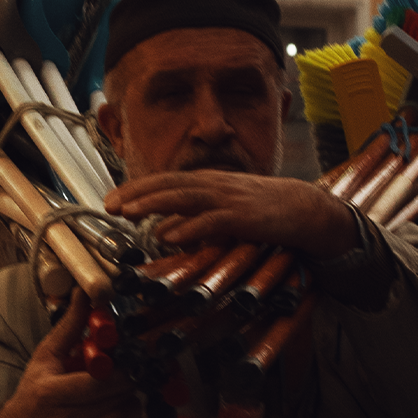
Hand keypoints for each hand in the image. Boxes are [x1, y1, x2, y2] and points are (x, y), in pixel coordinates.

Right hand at [0, 293, 145, 417]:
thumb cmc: (35, 391)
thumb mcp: (46, 357)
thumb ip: (69, 328)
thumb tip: (85, 294)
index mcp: (53, 393)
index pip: (98, 384)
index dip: (122, 370)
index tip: (133, 356)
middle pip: (116, 400)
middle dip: (132, 382)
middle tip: (137, 369)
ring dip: (135, 402)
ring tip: (130, 390)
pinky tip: (133, 416)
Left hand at [107, 172, 358, 263]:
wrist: (308, 210)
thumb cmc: (264, 212)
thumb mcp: (223, 214)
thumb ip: (193, 221)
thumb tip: (162, 232)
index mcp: (209, 183)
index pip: (165, 181)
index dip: (137, 189)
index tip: (112, 201)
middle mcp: (215, 185)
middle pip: (169, 184)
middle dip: (137, 194)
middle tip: (110, 206)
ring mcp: (230, 199)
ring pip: (185, 197)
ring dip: (154, 204)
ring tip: (129, 214)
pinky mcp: (245, 217)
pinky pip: (213, 221)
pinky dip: (190, 227)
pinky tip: (170, 236)